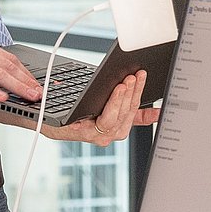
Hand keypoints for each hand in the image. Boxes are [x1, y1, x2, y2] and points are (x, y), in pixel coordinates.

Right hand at [32, 70, 159, 145]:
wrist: (51, 126)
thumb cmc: (52, 117)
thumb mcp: (54, 108)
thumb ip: (58, 101)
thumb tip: (53, 86)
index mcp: (86, 132)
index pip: (107, 120)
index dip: (116, 103)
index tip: (121, 86)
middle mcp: (101, 135)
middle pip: (121, 114)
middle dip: (128, 93)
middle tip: (133, 76)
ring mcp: (111, 132)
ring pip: (129, 113)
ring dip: (136, 94)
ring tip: (139, 77)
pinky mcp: (117, 125)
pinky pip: (135, 120)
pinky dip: (148, 114)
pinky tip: (159, 110)